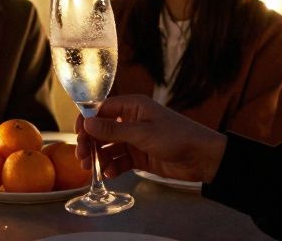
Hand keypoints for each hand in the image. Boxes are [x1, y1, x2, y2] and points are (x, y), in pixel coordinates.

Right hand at [75, 94, 227, 183]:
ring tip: (92, 169)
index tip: (77, 136)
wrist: (203, 158)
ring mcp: (135, 139)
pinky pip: (120, 160)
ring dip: (99, 157)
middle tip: (82, 157)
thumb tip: (87, 124)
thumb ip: (113, 130)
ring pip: (109, 146)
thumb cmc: (176, 137)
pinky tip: (109, 174)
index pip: (101, 109)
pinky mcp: (140, 155)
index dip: (87, 122)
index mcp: (132, 106)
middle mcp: (131, 120)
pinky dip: (113, 166)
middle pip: (102, 129)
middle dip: (91, 143)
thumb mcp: (142, 133)